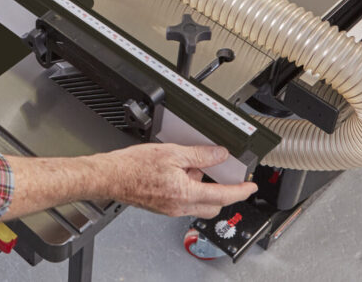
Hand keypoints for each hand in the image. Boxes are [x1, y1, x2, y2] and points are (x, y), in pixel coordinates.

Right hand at [98, 143, 256, 217]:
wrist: (111, 176)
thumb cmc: (133, 166)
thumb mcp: (172, 153)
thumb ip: (199, 155)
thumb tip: (219, 154)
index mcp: (186, 193)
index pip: (223, 195)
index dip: (241, 191)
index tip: (251, 187)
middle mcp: (180, 206)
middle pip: (213, 205)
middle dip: (223, 193)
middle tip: (224, 176)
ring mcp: (170, 209)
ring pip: (198, 204)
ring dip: (203, 189)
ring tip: (191, 167)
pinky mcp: (162, 207)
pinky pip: (184, 202)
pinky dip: (188, 189)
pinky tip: (177, 173)